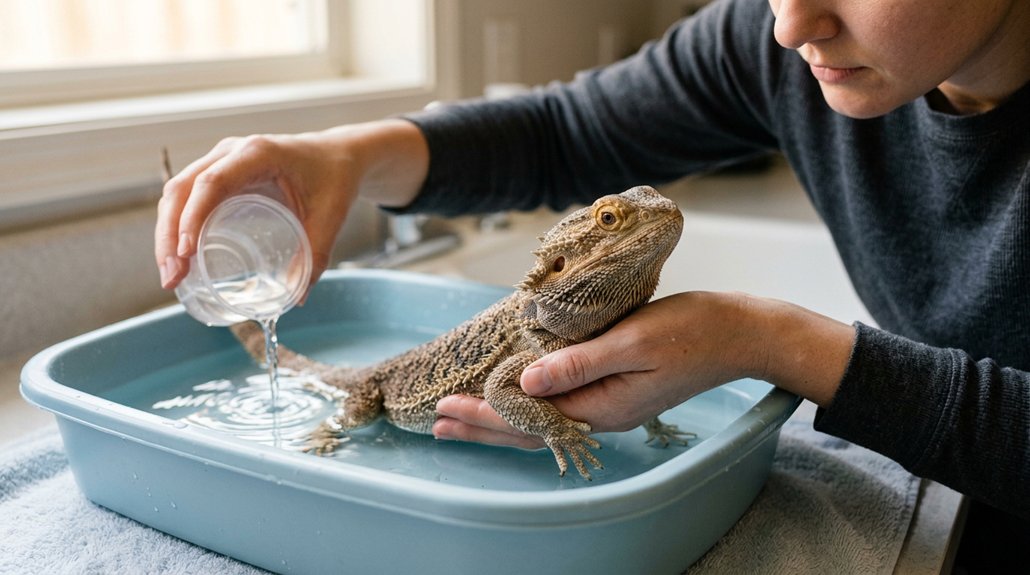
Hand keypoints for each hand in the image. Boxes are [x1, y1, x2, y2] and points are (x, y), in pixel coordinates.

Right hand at [155, 120, 427, 289]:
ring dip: (167, 233)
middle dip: (169, 235)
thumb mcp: (330, 216)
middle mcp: (232, 152)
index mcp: (258, 154)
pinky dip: (177, 226)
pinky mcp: (219, 173)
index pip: (212, 183)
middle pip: (183, 189)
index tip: (186, 253)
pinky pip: (187, 197)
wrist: (339, 155)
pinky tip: (179, 257)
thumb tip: (296, 297)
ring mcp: (221, 160)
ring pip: (178, 193)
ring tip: (172, 276)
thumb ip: (316, 255)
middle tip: (173, 277)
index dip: (192, 217)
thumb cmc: (335, 178)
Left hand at [433, 291, 855, 446]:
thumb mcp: (632, 341)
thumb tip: (526, 381)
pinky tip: (513, 396)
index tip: (446, 408)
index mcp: (604, 407)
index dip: (485, 416)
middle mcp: (602, 414)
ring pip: (542, 419)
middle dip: (482, 424)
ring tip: (462, 418)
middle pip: (530, 428)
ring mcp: (609, 405)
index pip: (530, 420)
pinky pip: (560, 405)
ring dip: (500, 417)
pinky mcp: (615, 389)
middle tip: (437, 422)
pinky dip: (528, 403)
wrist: (738, 332)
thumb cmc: (692, 330)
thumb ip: (577, 364)